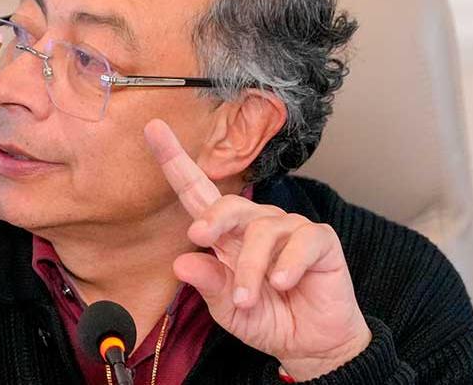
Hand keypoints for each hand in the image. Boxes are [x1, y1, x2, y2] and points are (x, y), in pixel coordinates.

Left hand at [144, 119, 370, 380]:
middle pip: (228, 203)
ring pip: (262, 231)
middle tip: (199, 237)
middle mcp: (255, 225)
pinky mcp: (319, 240)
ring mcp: (289, 229)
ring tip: (248, 300)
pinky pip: (302, 240)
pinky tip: (282, 283)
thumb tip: (181, 262)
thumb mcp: (229, 309)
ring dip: (250, 269)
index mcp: (226, 235)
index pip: (196, 192)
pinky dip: (288, 264)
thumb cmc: (267, 318)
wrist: (311, 342)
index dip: (175, 160)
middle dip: (212, 217)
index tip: (152, 129)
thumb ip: (210, 284)